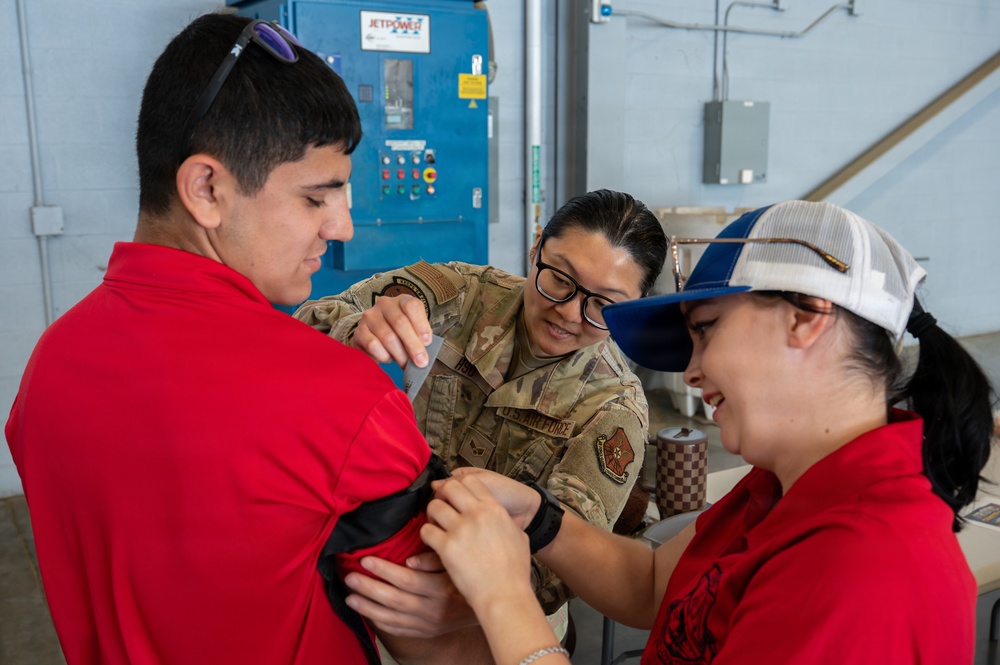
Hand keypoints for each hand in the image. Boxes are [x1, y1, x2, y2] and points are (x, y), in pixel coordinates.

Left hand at [344, 552, 477, 637]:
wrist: (487, 606)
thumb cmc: (468, 577)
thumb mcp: (456, 563)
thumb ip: (434, 559)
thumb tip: (410, 560)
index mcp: (441, 588)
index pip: (407, 579)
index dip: (384, 570)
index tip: (366, 560)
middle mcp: (433, 609)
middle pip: (395, 599)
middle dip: (369, 588)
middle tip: (350, 576)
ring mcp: (427, 624)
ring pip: (392, 618)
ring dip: (368, 607)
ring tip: (350, 596)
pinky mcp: (424, 632)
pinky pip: (398, 630)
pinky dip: (380, 623)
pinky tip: (367, 613)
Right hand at [351, 295, 432, 367]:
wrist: (376, 338)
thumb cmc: (400, 334)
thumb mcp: (414, 331)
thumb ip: (419, 338)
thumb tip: (422, 355)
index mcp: (402, 300)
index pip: (412, 306)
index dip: (421, 325)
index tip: (427, 342)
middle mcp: (385, 304)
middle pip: (400, 322)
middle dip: (413, 345)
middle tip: (420, 362)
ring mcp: (370, 316)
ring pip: (388, 337)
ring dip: (400, 354)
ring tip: (405, 364)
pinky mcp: (359, 331)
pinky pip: (373, 345)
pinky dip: (384, 356)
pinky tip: (388, 358)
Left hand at [421, 475, 536, 611]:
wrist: (505, 594)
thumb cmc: (514, 571)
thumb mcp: (519, 537)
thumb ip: (506, 522)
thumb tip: (501, 518)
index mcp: (494, 509)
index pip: (471, 480)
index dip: (460, 487)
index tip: (455, 497)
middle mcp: (477, 514)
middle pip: (450, 487)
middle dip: (443, 496)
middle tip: (442, 509)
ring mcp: (461, 529)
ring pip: (434, 506)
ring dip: (432, 515)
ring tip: (436, 526)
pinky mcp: (447, 546)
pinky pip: (426, 530)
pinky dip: (427, 535)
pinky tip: (433, 543)